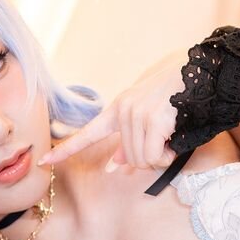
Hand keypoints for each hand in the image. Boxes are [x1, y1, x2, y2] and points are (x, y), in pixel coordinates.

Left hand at [38, 51, 188, 170]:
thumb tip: (114, 166)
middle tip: (164, 144)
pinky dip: (166, 156)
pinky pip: (154, 156)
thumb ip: (128, 142)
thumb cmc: (173, 97)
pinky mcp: (153, 120)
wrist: (195, 73)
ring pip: (142, 160)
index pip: (86, 134)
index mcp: (117, 110)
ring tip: (170, 138)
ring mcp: (136, 114)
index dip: (65, 150)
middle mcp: (123, 111)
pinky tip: (173, 141)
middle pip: (130, 159)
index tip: (44, 161)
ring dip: (160, 157)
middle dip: (150, 158)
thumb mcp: (146, 118)